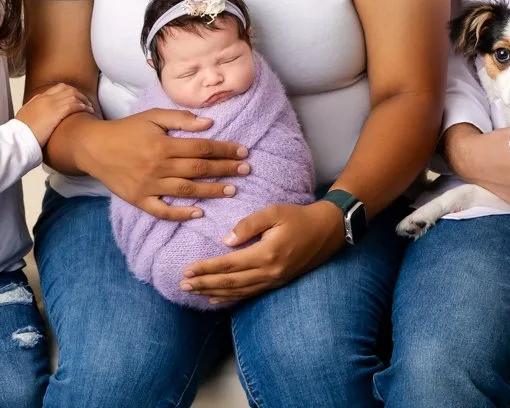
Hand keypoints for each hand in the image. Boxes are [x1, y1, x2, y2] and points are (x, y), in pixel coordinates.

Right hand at [15, 83, 93, 146]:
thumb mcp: (25, 118)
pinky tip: (87, 111)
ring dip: (83, 101)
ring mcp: (51, 104)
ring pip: (73, 95)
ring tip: (90, 108)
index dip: (69, 92)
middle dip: (79, 94)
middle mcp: (45, 98)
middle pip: (67, 89)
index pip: (57, 89)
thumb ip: (33, 113)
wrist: (18, 138)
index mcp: (38, 99)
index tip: (75, 99)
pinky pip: (74, 104)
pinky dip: (82, 106)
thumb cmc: (21, 133)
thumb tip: (39, 116)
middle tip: (86, 102)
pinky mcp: (56, 112)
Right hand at [81, 109, 250, 221]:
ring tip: (232, 191)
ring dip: (211, 191)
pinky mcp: (139, 200)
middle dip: (225, 170)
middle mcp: (158, 167)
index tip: (243, 151)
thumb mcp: (153, 116)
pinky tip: (199, 213)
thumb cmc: (127, 129)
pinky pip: (162, 211)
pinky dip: (181, 214)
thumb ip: (181, 119)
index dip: (224, 149)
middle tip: (246, 170)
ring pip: (186, 191)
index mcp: (164, 145)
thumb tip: (209, 123)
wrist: (93, 147)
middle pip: (199, 169)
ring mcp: (148, 186)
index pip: (202, 147)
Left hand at [180, 201, 345, 303]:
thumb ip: (248, 224)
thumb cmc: (299, 217)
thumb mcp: (274, 212)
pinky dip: (230, 297)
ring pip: (237, 291)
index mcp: (266, 253)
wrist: (327, 231)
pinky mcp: (276, 282)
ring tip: (193, 291)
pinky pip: (249, 294)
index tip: (187, 270)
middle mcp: (269, 272)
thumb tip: (225, 240)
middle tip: (182, 285)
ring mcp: (273, 280)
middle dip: (204, 284)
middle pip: (230, 282)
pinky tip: (216, 298)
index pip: (229, 264)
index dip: (206, 268)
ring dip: (213, 292)